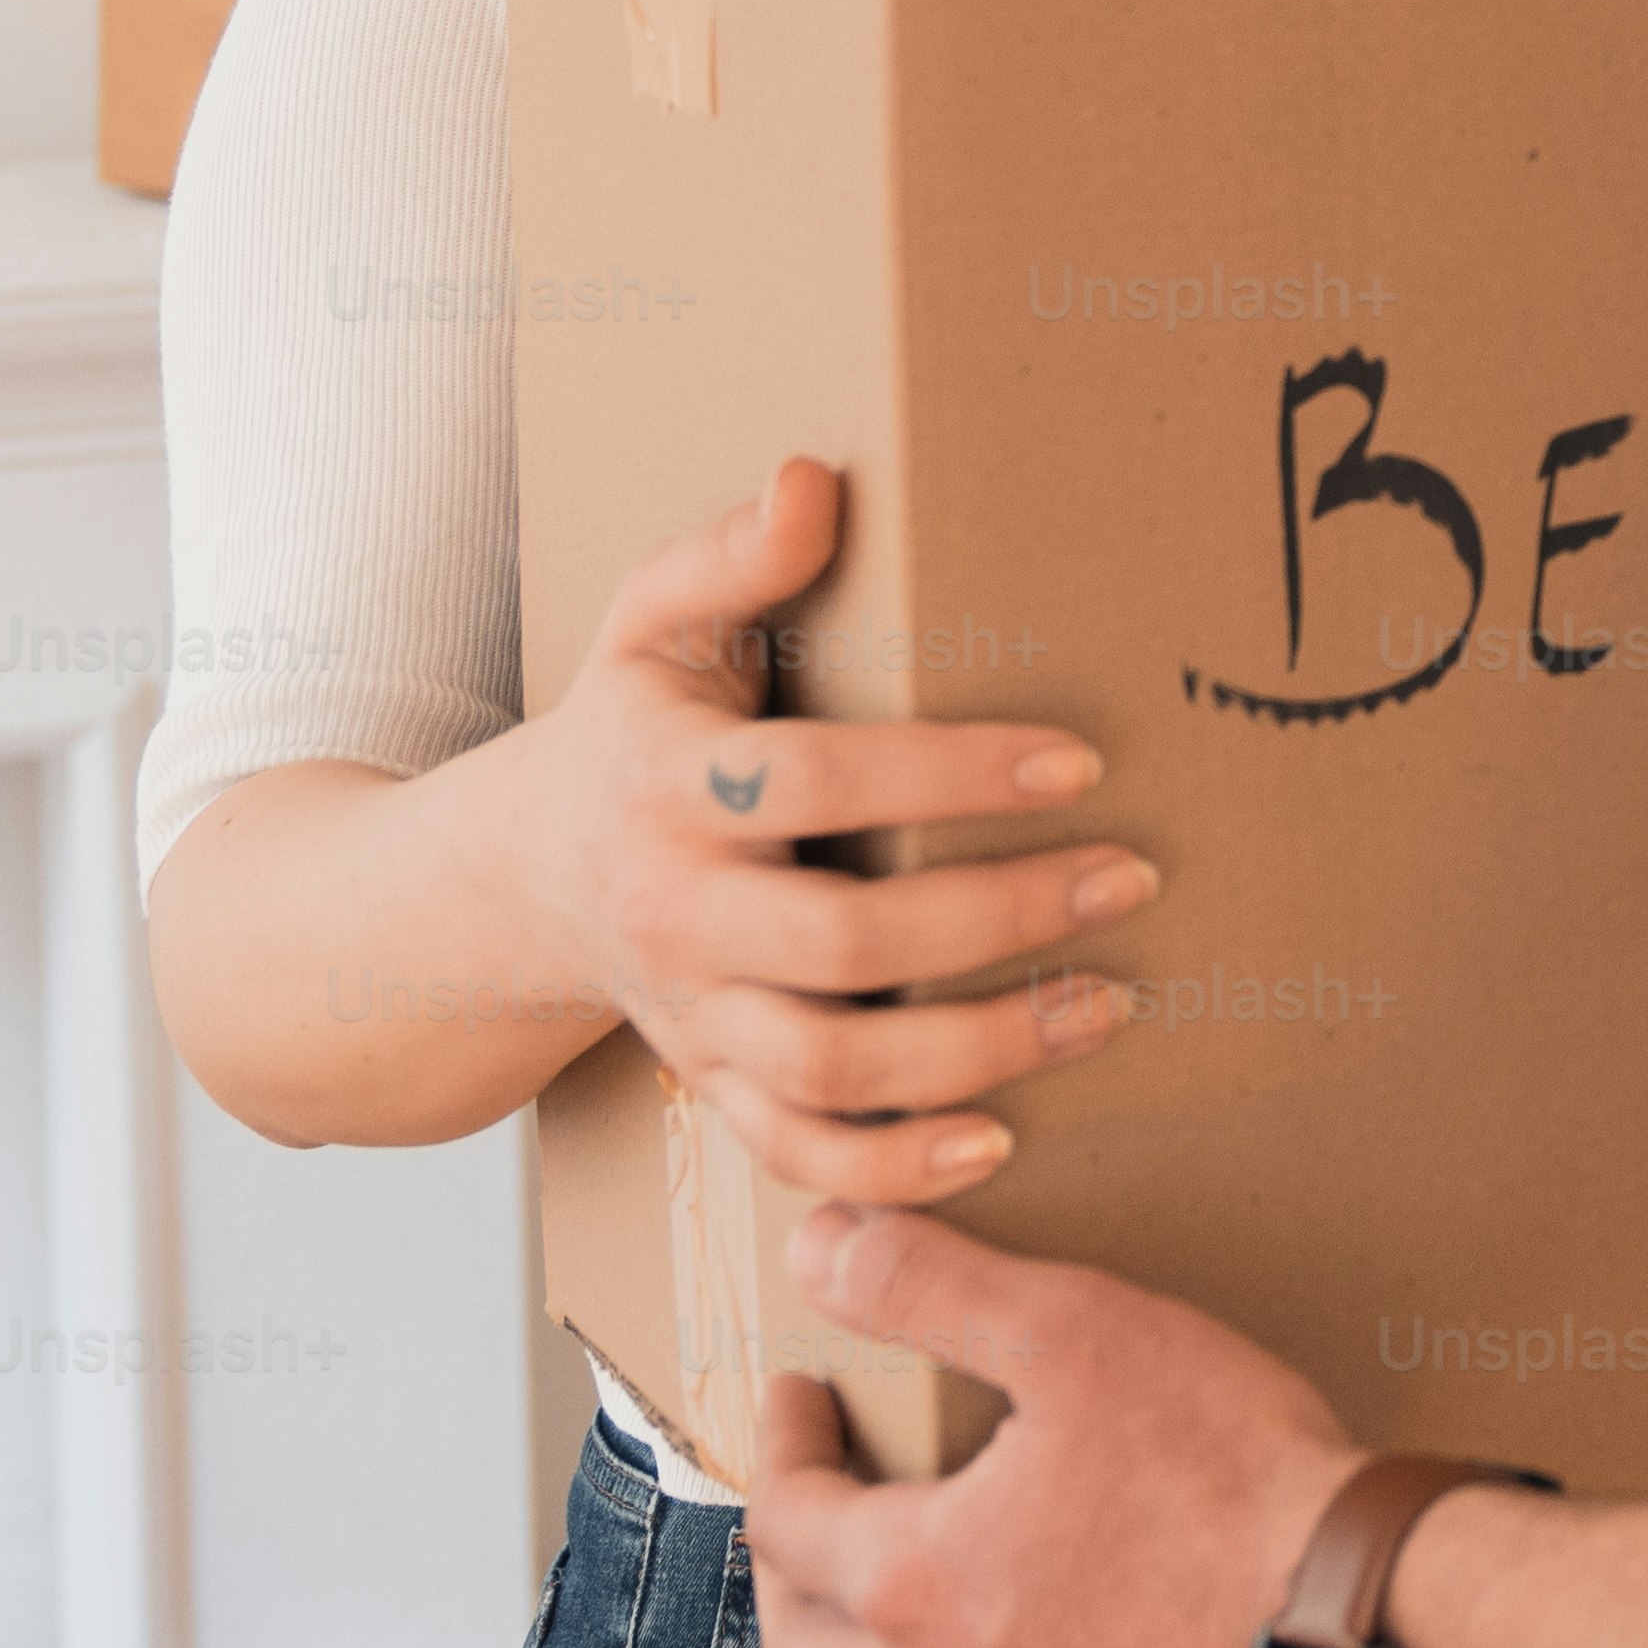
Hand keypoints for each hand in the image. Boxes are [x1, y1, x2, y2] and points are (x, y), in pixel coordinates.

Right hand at [522, 456, 1156, 1199]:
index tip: (1076, 765)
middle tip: (1129, 879)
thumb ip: (729, 554)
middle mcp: (675, 913)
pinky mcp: (709, 1085)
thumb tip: (813, 479)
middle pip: (844, 942)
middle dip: (1000, 919)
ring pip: (832, 1066)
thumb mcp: (652, 621)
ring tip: (1106, 1005)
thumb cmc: (626, 730)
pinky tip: (998, 1142)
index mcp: (667, 787)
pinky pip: (798, 1153)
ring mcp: (692, 1016)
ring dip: (978, 1052)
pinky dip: (892, 1168)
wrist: (518, 876)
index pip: (820, 781)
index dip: (951, 776)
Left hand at [742, 1205, 1366, 1647]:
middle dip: (789, 1564)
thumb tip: (816, 1245)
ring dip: (878, 1643)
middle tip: (815, 1495)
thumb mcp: (1076, 1337)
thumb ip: (932, 1288)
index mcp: (917, 1585)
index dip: (778, 1444)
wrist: (1366, 1625)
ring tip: (919, 1568)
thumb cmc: (1224, 1477)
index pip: (785, 1522)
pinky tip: (1037, 1636)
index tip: (800, 1391)